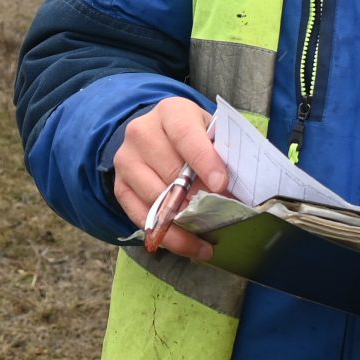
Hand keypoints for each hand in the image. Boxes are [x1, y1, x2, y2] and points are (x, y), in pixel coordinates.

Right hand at [110, 97, 228, 261]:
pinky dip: (168, 236)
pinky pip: (142, 218)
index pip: (185, 135)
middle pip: (170, 171)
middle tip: (224, 219)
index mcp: (171, 112)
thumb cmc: (194, 137)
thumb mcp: (211, 132)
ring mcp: (126, 160)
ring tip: (209, 243)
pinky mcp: (119, 186)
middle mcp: (141, 133)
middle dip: (198, 199)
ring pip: (155, 198)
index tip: (221, 184)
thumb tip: (240, 191)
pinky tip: (190, 246)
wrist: (156, 135)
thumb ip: (224, 153)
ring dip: (184, 224)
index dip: (203, 160)